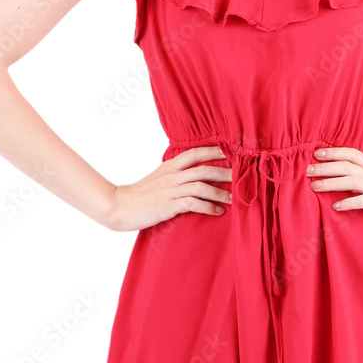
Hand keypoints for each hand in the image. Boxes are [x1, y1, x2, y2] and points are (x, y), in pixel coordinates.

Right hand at [106, 145, 231, 231]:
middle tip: (241, 176)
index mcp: (170, 166)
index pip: (195, 153)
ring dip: (220, 192)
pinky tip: (218, 212)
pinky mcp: (169, 205)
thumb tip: (195, 172)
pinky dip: (209, 207)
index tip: (231, 151)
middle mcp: (172, 175)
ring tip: (234, 198)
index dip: (214, 151)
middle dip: (225, 172)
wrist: (120, 206)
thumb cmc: (141, 194)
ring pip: (202, 186)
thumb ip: (176, 173)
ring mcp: (170, 190)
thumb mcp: (159, 177)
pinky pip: (193, 203)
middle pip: (204, 169)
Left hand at [306, 145, 362, 229]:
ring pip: (350, 181)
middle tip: (307, 170)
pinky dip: (348, 203)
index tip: (316, 153)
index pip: (352, 153)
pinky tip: (335, 207)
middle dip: (325, 167)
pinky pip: (362, 201)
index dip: (334, 152)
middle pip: (346, 166)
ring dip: (330, 183)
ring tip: (314, 186)